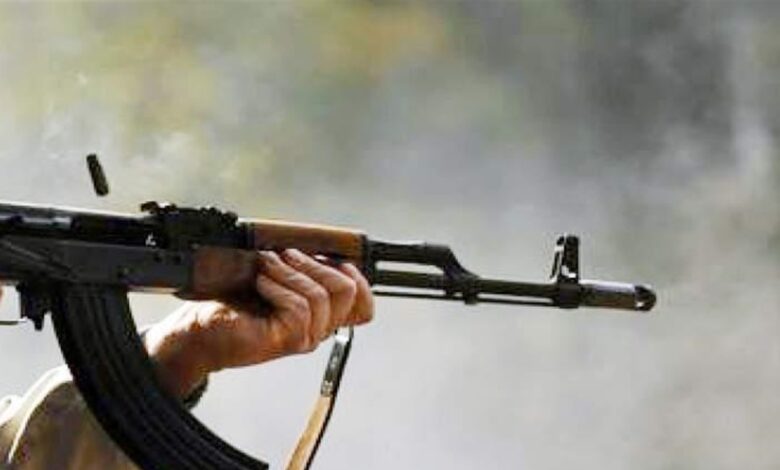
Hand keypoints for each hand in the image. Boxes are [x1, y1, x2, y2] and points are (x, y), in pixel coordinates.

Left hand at [143, 249, 373, 398]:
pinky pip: (299, 307)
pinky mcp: (287, 340)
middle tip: (288, 254)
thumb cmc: (232, 302)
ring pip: (321, 297)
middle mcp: (318, 330)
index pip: (364, 308)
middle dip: (319, 264)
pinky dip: (279, 286)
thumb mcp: (274, 276)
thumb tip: (318, 245)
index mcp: (320, 316)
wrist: (199, 329)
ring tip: (267, 265)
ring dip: (292, 272)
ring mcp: (304, 338)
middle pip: (349, 293)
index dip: (360, 280)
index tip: (338, 260)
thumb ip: (301, 268)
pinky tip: (260, 283)